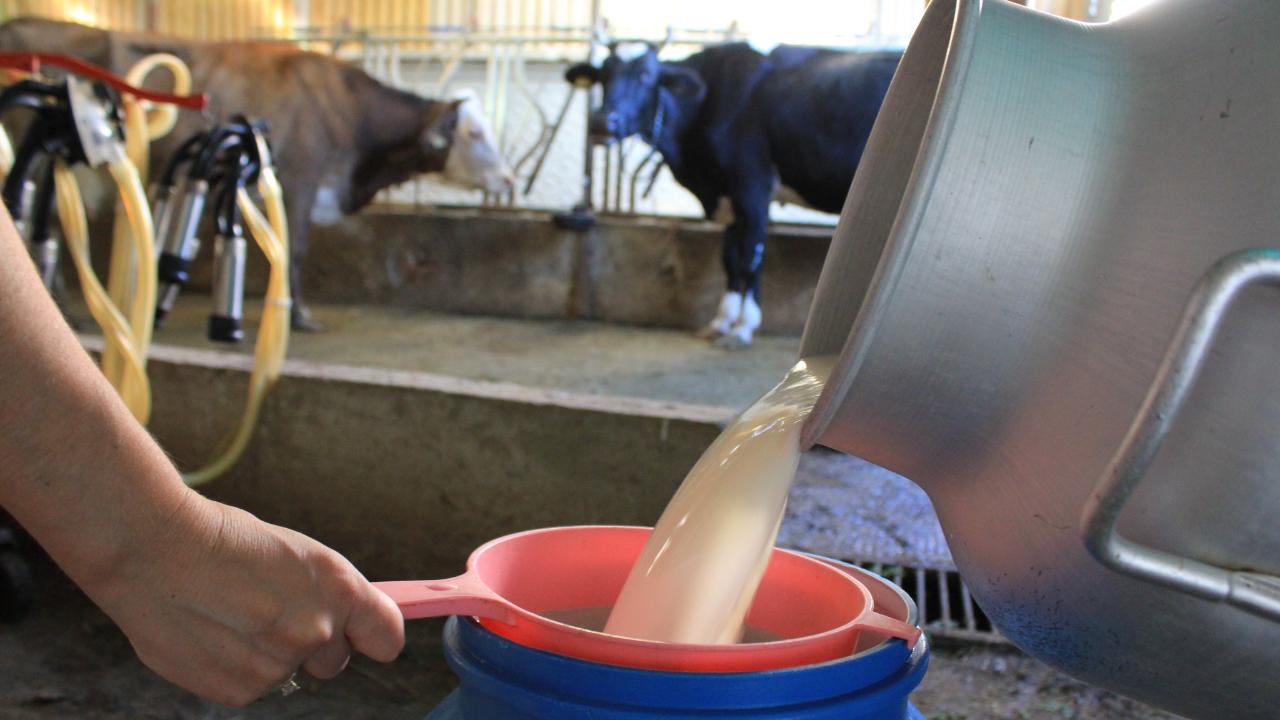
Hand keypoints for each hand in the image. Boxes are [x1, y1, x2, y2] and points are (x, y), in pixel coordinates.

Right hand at [78, 492, 404, 706]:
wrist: (153, 550)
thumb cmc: (221, 541)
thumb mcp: (294, 554)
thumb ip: (323, 594)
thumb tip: (343, 618)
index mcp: (339, 589)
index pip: (388, 637)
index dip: (372, 636)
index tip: (363, 634)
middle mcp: (317, 630)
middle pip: (334, 660)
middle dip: (310, 644)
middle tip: (269, 612)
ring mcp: (279, 665)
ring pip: (285, 671)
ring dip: (265, 653)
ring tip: (228, 614)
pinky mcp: (241, 690)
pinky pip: (250, 685)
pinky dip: (233, 667)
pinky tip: (210, 632)